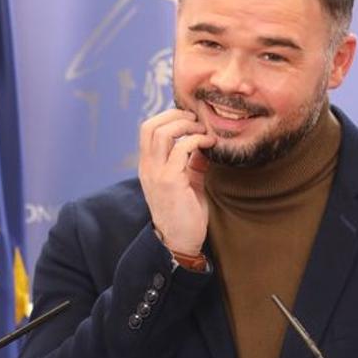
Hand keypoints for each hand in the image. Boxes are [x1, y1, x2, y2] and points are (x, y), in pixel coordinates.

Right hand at [138, 109, 214, 254]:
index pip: (148, 129)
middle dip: (176, 116)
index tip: (191, 120)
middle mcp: (147, 167)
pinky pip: (181, 149)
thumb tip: (202, 144)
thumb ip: (191, 163)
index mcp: (148, 166)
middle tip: (197, 120)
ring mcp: (156, 173)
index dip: (168, 117)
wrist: (180, 242)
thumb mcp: (187, 183)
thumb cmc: (185, 214)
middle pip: (150, 125)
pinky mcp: (170, 181)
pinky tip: (209, 145)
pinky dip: (197, 140)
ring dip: (186, 125)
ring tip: (203, 131)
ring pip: (162, 132)